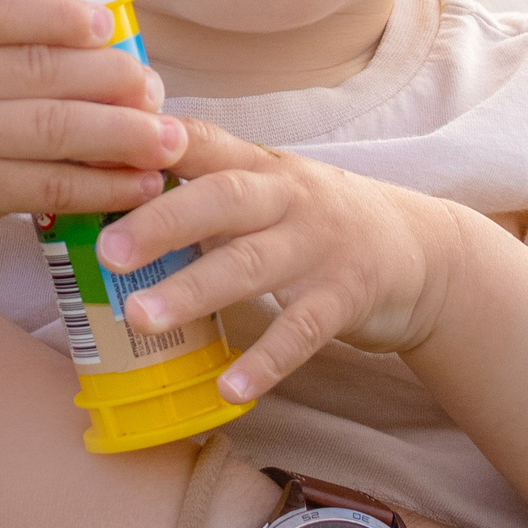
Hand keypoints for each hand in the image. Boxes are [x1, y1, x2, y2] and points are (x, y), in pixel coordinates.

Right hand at [0, 0, 186, 271]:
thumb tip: (92, 36)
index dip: (60, 14)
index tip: (111, 25)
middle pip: (40, 71)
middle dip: (112, 79)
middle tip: (158, 89)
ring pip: (53, 129)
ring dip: (123, 135)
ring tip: (170, 138)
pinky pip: (48, 186)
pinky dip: (100, 185)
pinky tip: (137, 184)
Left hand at [92, 120, 463, 401]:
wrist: (421, 251)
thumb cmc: (314, 219)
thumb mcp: (266, 189)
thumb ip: (201, 188)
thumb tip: (109, 192)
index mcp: (258, 165)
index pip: (203, 141)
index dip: (158, 143)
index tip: (107, 149)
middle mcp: (287, 196)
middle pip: (221, 199)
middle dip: (162, 222)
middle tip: (108, 250)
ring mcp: (320, 245)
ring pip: (252, 264)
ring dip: (193, 290)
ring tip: (141, 318)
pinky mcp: (348, 295)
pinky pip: (304, 329)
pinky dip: (267, 359)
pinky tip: (230, 387)